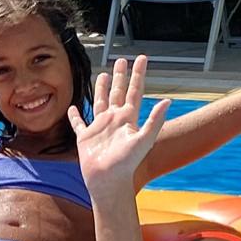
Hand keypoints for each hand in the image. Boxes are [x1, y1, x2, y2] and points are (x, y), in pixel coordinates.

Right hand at [68, 55, 170, 191]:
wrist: (108, 181)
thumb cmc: (126, 164)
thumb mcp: (143, 140)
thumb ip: (155, 121)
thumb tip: (167, 101)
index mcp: (128, 119)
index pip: (134, 91)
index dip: (138, 74)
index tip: (141, 58)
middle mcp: (114, 120)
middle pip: (118, 92)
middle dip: (120, 77)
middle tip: (121, 60)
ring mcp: (100, 128)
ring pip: (100, 102)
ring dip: (101, 89)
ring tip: (102, 75)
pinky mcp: (85, 137)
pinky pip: (79, 123)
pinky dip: (75, 116)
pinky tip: (73, 107)